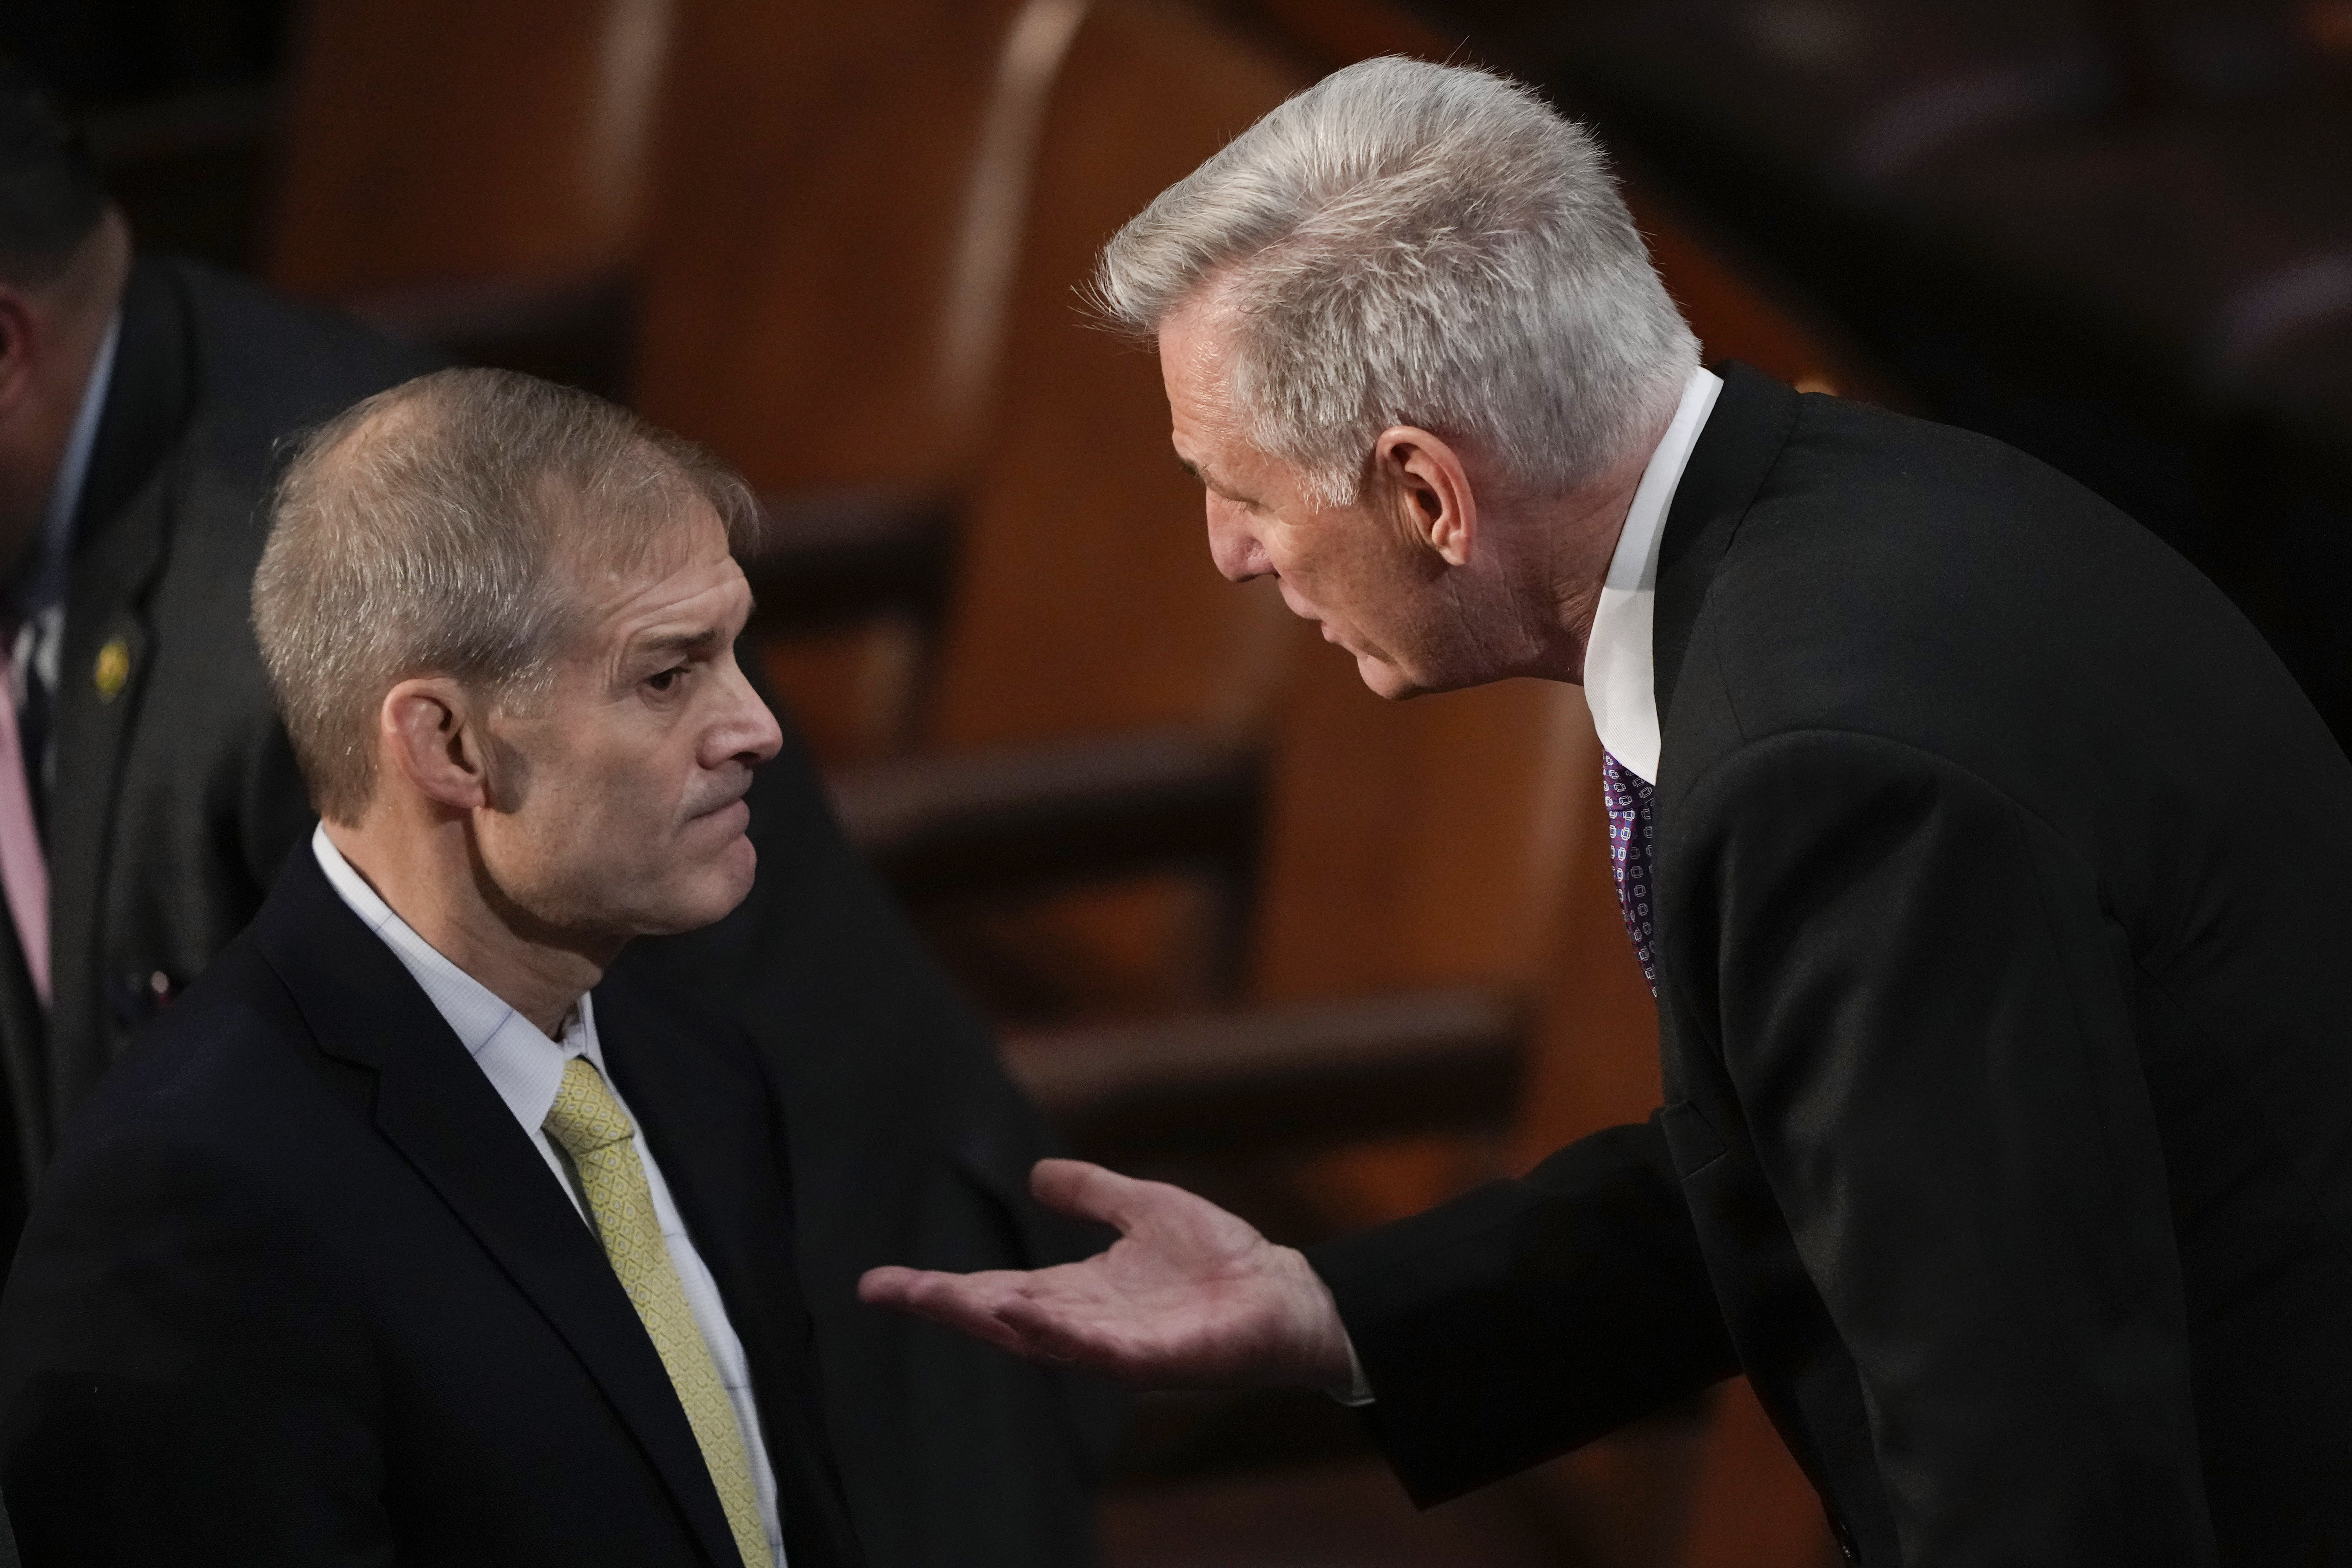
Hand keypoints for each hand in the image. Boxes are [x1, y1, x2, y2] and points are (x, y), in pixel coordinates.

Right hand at [858, 1158, 1355, 1390]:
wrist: (1285, 1294)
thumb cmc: (1219, 1260)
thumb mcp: (1142, 1208)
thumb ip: (1091, 1194)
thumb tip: (1036, 1176)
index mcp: (1078, 1294)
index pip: (996, 1292)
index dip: (940, 1289)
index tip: (881, 1282)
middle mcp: (1088, 1325)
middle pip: (1002, 1318)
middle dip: (946, 1305)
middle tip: (886, 1291)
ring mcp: (1120, 1346)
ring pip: (1043, 1338)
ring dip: (994, 1318)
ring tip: (943, 1297)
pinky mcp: (1158, 1358)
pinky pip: (1102, 1351)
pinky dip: (1063, 1336)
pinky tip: (1026, 1314)